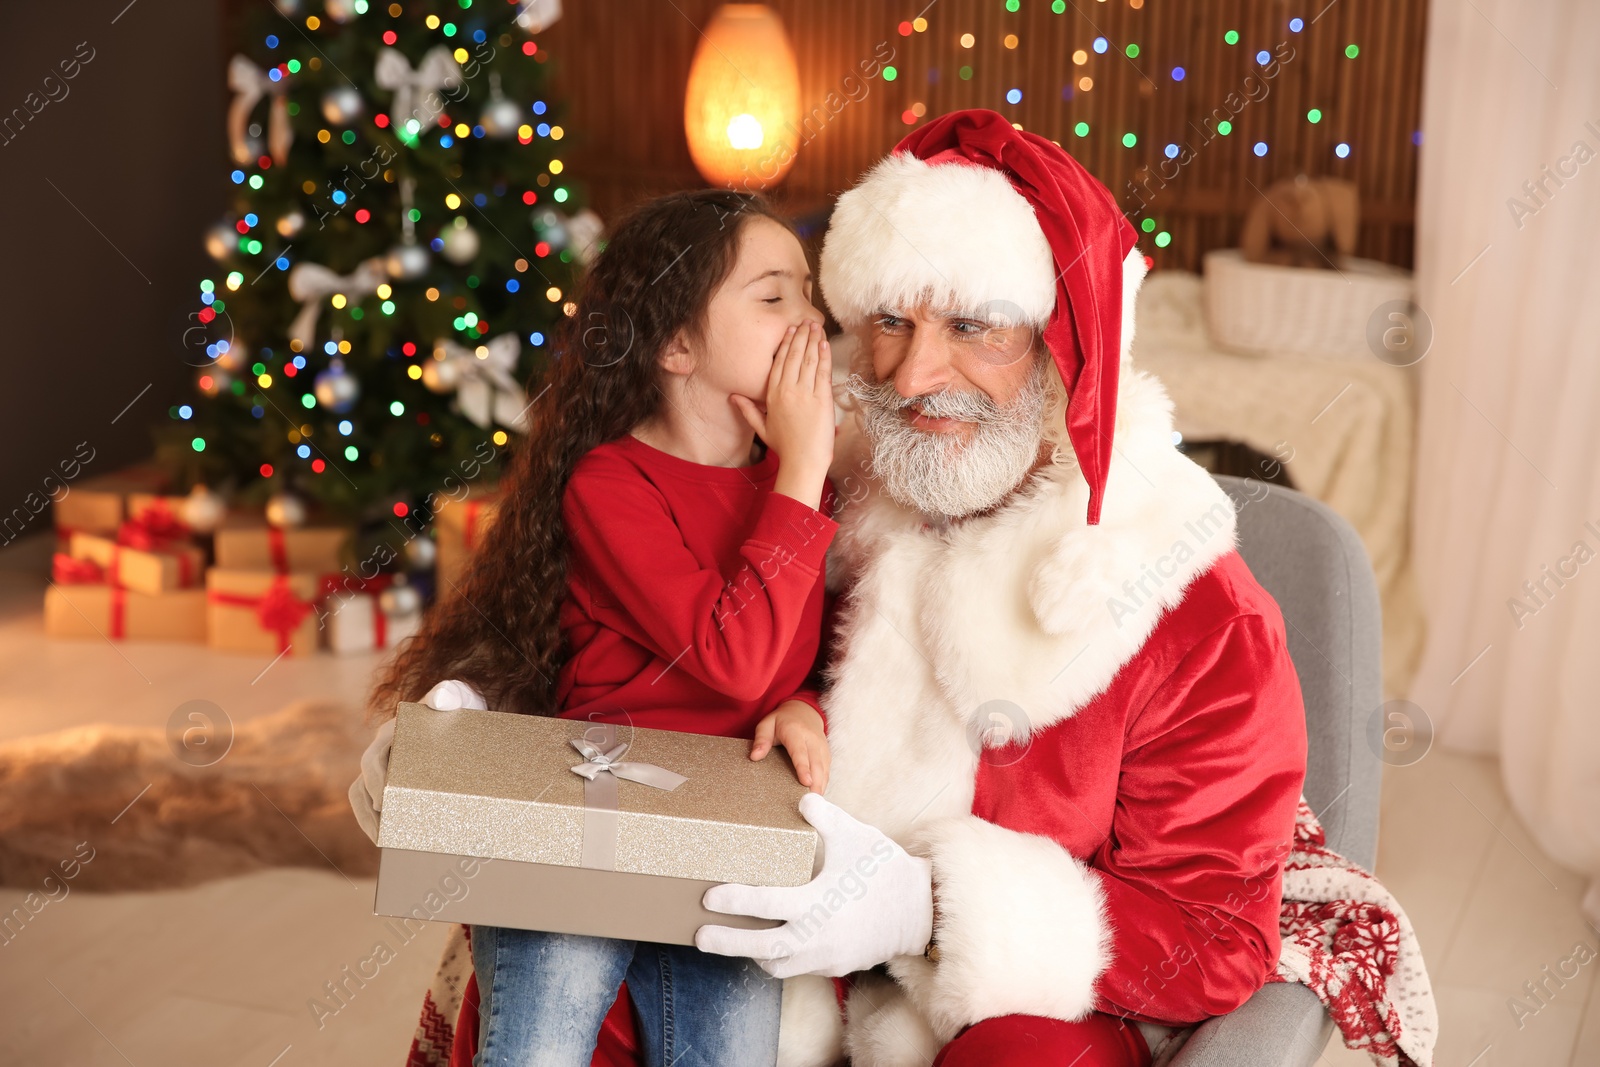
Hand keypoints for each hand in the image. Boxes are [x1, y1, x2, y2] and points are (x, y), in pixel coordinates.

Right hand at [346, 679, 487, 844]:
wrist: (462, 712)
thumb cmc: (457, 703)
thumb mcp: (457, 697)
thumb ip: (450, 695)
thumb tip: (442, 699)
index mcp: (391, 733)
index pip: (371, 760)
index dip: (374, 782)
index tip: (382, 802)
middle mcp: (383, 752)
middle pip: (361, 785)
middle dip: (366, 812)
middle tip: (381, 836)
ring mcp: (388, 767)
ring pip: (364, 798)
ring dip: (368, 821)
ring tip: (383, 843)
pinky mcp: (397, 781)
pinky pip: (381, 803)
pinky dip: (383, 821)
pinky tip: (396, 838)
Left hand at [694, 793, 933, 977]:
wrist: (921, 910)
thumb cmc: (885, 870)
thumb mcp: (855, 836)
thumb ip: (824, 817)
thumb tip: (801, 800)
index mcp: (817, 902)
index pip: (764, 904)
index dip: (733, 900)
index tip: (709, 897)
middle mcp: (817, 935)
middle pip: (761, 947)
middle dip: (727, 943)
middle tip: (699, 936)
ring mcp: (826, 956)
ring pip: (778, 965)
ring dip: (751, 954)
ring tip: (730, 942)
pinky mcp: (835, 966)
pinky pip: (798, 968)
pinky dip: (780, 960)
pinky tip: (770, 946)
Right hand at [731, 320, 834, 507]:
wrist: (803, 460)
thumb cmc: (785, 446)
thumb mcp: (762, 427)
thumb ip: (747, 410)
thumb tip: (733, 397)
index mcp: (773, 395)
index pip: (779, 363)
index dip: (786, 344)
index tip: (790, 331)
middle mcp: (788, 390)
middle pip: (794, 356)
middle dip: (800, 336)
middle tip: (806, 321)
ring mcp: (805, 393)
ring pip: (808, 359)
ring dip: (813, 340)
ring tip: (816, 326)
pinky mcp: (822, 398)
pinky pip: (822, 371)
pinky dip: (823, 355)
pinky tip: (824, 343)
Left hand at [751, 700, 829, 793]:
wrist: (804, 710)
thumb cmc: (782, 720)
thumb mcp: (767, 724)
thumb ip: (761, 739)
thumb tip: (754, 756)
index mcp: (795, 732)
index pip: (800, 752)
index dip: (804, 768)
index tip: (806, 782)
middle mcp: (812, 739)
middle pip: (816, 763)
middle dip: (816, 782)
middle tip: (812, 801)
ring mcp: (822, 746)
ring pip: (824, 768)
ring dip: (821, 785)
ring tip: (816, 802)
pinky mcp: (826, 752)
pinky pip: (827, 769)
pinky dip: (824, 782)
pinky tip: (819, 794)